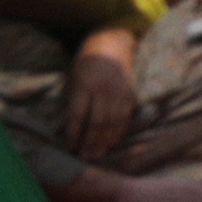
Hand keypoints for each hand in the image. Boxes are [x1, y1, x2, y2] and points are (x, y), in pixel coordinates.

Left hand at [63, 24, 145, 160]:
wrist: (112, 42)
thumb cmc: (86, 62)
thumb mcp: (74, 76)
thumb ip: (74, 99)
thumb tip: (71, 127)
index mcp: (84, 84)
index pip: (77, 115)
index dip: (74, 133)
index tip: (70, 148)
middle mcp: (103, 89)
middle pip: (96, 122)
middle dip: (90, 143)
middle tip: (86, 159)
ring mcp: (119, 92)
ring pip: (112, 123)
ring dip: (105, 142)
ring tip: (98, 155)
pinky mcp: (131, 94)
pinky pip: (125, 118)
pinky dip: (118, 132)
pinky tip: (112, 142)